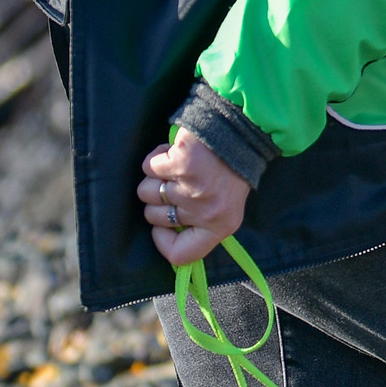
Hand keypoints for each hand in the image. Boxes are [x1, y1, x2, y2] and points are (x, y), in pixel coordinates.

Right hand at [141, 129, 249, 266]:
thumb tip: (166, 234)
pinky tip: (174, 152)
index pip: (181, 255)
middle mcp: (205, 212)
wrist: (239, 131)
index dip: (163, 242)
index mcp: (220, 226)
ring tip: (176, 167)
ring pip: (146, 192)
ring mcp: (190, 189)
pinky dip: (156, 157)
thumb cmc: (230, 168)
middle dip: (156, 200)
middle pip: (153, 219)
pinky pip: (148, 167)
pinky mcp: (178, 164)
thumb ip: (201, 225)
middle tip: (176, 183)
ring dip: (154, 178)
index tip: (161, 227)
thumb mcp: (225, 206)